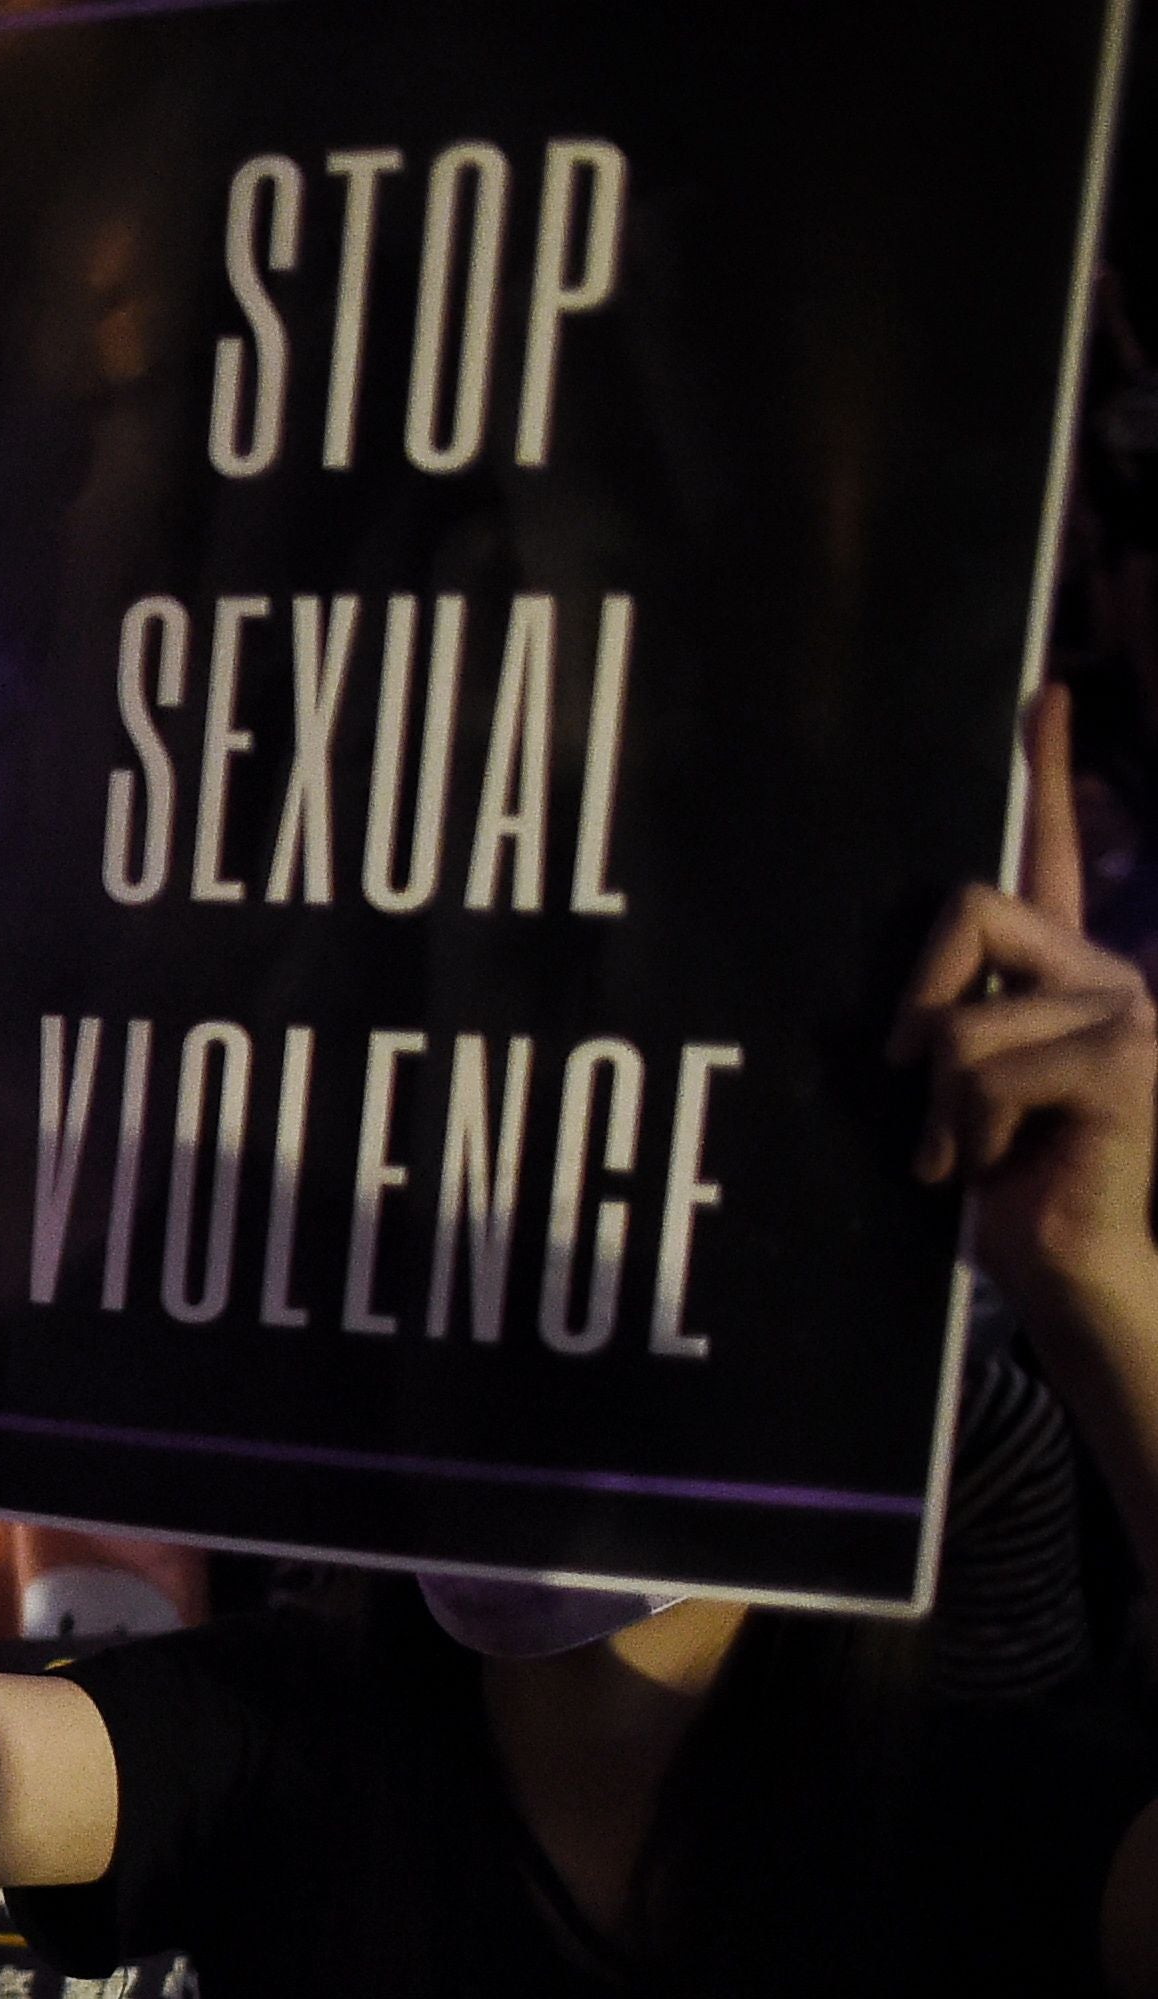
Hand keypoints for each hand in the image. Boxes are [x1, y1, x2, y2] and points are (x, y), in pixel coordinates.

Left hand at [898, 685, 1157, 1333]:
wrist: (1069, 1268)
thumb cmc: (1008, 1185)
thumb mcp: (958, 1088)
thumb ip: (949, 1023)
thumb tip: (907, 1013)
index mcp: (1068, 970)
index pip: (1055, 849)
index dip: (1051, 767)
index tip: (1044, 692)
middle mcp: (1112, 973)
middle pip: (970, 909)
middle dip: (922, 1007)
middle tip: (925, 1091)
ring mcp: (1129, 1011)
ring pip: (962, 1023)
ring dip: (941, 1107)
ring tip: (972, 1152)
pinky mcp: (1125, 1061)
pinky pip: (984, 1072)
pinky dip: (964, 1133)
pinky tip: (996, 1167)